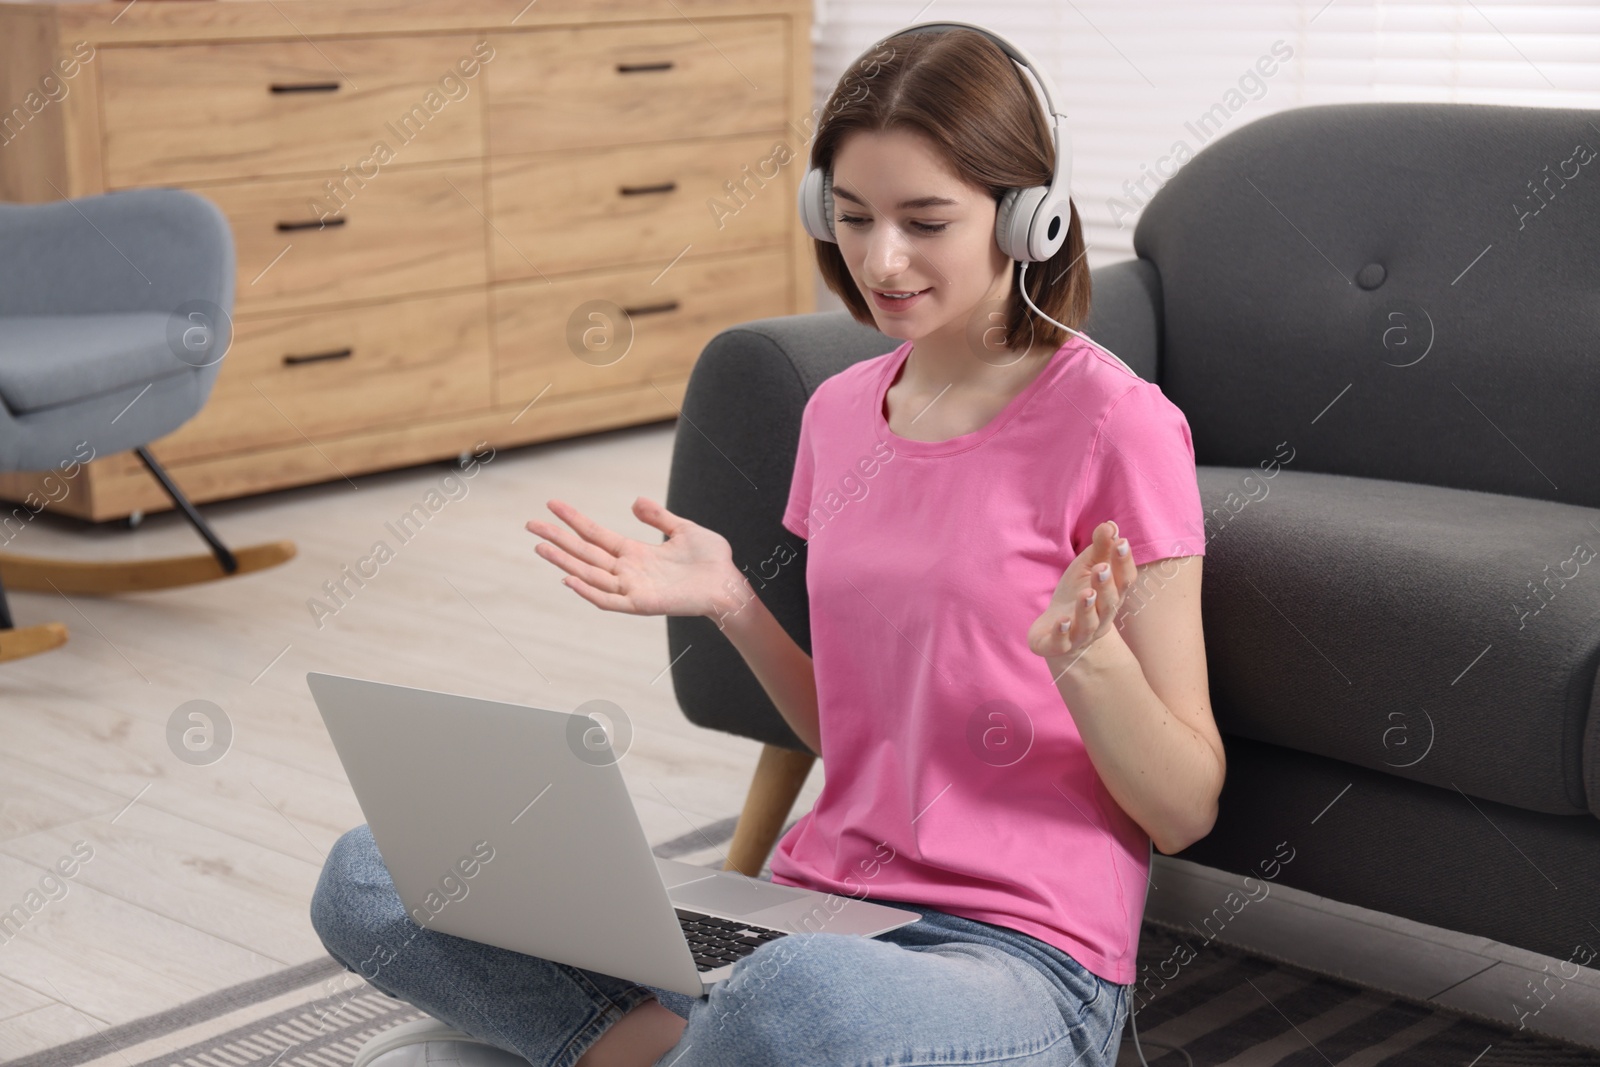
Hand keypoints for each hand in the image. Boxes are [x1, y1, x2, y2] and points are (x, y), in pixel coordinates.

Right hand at [526, 497, 742, 619]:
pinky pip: (608, 600)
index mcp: (635, 553)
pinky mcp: (641, 604)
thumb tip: (634, 501)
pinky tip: (569, 578)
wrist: (729, 583)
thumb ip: (658, 517)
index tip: (552, 505)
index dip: (573, 520)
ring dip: (564, 562)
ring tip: (540, 547)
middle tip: (529, 525)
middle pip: (584, 553)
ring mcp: (632, 588)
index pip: (596, 534)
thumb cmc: (711, 561)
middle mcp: (628, 571)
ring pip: (589, 574)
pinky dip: (588, 591)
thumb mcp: (683, 529)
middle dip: (557, 539)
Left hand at [1027, 520, 1135, 665]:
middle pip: (1108, 602)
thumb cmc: (1076, 594)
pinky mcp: (1059, 644)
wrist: (1055, 631)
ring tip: (1085, 593)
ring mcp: (1081, 633)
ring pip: (1089, 623)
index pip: (1124, 580)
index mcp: (1111, 595)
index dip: (1124, 563)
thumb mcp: (1087, 568)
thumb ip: (1100, 548)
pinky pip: (1062, 641)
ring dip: (1087, 608)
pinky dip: (1062, 632)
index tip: (1121, 542)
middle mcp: (1101, 616)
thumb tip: (1110, 525)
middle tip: (1102, 568)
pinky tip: (1061, 621)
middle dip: (1106, 585)